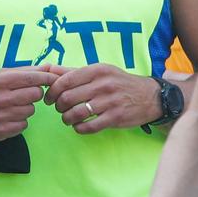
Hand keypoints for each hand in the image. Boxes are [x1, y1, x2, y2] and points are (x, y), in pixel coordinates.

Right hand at [0, 68, 60, 141]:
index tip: (55, 79)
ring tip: (12, 107)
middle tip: (24, 95)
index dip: (46, 77)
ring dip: (26, 109)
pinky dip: (20, 121)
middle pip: (35, 94)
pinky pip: (24, 125)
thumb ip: (22, 71)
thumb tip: (48, 66)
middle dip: (34, 94)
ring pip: (31, 111)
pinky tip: (8, 118)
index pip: (30, 77)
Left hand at [46, 65, 161, 134]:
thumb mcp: (99, 71)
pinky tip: (79, 126)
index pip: (65, 80)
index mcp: (97, 70)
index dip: (52, 92)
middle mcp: (103, 84)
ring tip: (68, 119)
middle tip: (60, 109)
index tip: (49, 98)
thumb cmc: (119, 83)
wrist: (150, 96)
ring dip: (67, 119)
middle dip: (58, 107)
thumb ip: (73, 71)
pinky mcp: (115, 117)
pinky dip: (79, 129)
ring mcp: (110, 101)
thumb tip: (47, 68)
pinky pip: (89, 127)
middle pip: (67, 98)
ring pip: (76, 113)